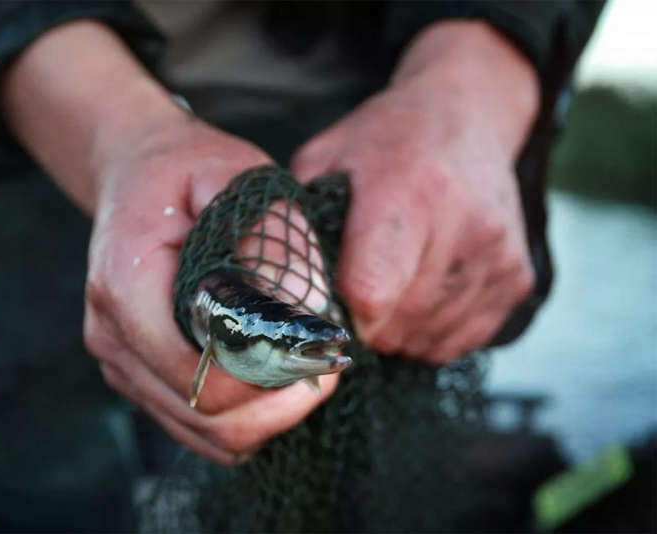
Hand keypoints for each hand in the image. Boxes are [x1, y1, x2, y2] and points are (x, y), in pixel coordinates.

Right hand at [0, 20, 338, 464]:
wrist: (135, 173)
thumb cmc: (186, 171)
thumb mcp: (235, 176)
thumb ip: (273, 235)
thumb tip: (311, 310)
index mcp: (126, 284)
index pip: (195, 372)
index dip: (262, 376)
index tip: (313, 354)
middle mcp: (112, 335)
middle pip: (202, 414)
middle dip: (273, 405)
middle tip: (323, 372)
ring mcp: (120, 362)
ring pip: (200, 433)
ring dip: (261, 417)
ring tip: (303, 375)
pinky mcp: (136, 376)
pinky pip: (192, 427)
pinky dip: (239, 419)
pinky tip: (269, 380)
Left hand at [291, 21, 538, 364]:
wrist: (468, 118)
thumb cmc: (385, 142)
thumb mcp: (325, 157)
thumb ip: (298, 221)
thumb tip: (279, 288)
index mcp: (406, 194)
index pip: (370, 294)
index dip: (338, 310)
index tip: (327, 296)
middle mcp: (463, 227)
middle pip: (395, 326)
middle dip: (363, 322)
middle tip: (355, 287)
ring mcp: (497, 256)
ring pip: (426, 340)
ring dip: (396, 329)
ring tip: (391, 282)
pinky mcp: (518, 278)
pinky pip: (460, 341)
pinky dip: (431, 331)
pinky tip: (421, 291)